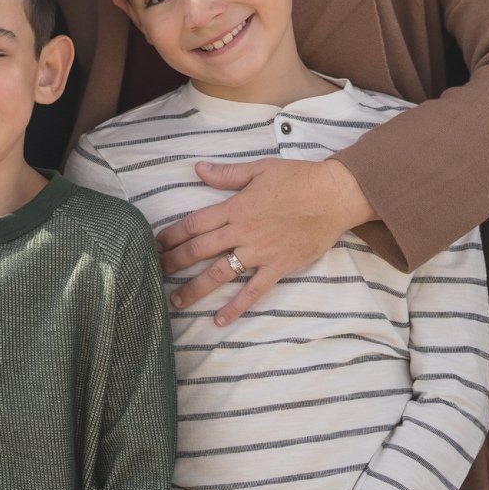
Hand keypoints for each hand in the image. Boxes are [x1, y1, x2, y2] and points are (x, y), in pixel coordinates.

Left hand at [154, 158, 369, 325]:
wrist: (335, 195)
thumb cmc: (299, 179)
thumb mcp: (260, 169)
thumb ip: (227, 174)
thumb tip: (198, 169)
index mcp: (236, 207)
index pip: (194, 223)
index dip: (171, 235)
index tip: (154, 244)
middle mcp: (243, 231)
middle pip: (199, 250)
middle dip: (173, 262)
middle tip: (154, 272)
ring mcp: (260, 252)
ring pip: (219, 273)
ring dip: (194, 288)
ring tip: (175, 301)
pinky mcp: (278, 267)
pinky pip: (252, 291)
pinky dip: (235, 307)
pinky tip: (219, 320)